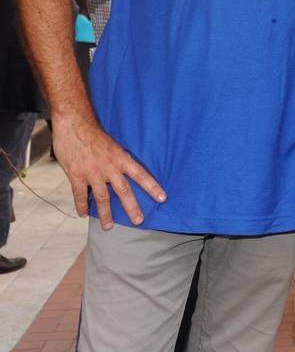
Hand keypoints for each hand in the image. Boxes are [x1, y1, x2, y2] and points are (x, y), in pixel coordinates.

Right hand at [53, 113, 165, 230]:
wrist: (75, 124)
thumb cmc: (94, 132)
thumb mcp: (112, 144)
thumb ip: (117, 159)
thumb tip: (123, 171)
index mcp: (121, 158)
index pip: (141, 175)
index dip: (152, 187)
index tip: (163, 198)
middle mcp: (110, 167)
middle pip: (124, 191)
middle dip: (132, 207)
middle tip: (139, 221)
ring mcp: (93, 172)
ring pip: (102, 197)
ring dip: (106, 213)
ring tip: (109, 226)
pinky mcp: (77, 175)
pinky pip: (80, 194)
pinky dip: (81, 205)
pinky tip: (83, 214)